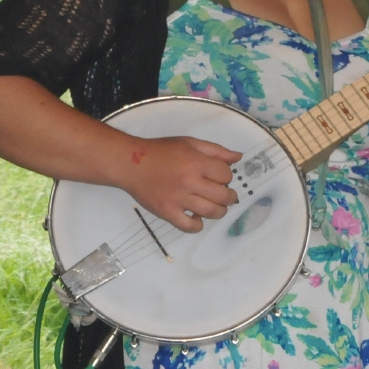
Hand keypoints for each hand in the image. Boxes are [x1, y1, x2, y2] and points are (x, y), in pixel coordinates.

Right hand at [115, 135, 240, 232]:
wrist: (130, 163)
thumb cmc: (161, 151)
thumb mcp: (190, 143)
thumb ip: (216, 150)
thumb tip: (238, 157)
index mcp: (196, 162)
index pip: (226, 175)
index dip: (227, 176)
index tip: (221, 177)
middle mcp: (190, 181)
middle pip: (223, 196)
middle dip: (229, 197)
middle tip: (225, 195)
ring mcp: (178, 199)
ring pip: (211, 212)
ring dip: (219, 211)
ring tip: (215, 206)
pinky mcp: (167, 212)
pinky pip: (189, 226)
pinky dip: (198, 225)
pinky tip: (197, 217)